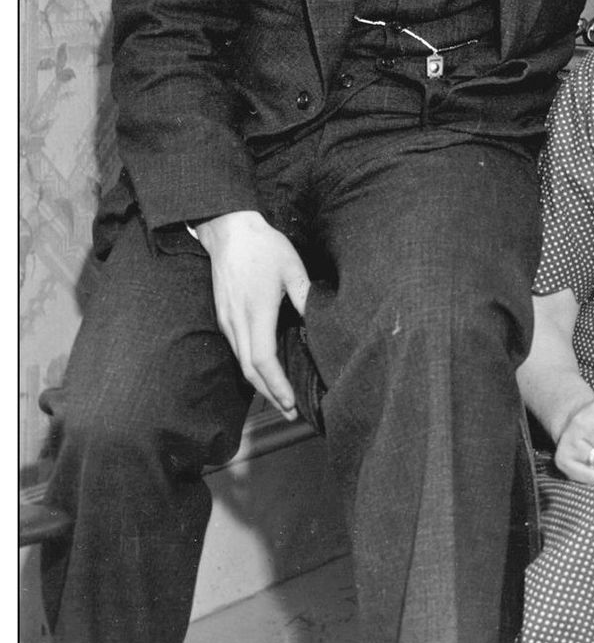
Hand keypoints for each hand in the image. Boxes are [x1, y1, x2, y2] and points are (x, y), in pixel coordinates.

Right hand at [194, 210, 311, 420]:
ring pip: (241, 361)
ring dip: (259, 382)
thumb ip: (306, 297)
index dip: (276, 385)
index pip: (264, 360)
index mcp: (256, 312)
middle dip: (269, 394)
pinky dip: (251, 366)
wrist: (228, 231)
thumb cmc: (264, 247)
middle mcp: (237, 321)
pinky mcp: (224, 315)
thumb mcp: (293, 268)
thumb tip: (320, 320)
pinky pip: (237, 348)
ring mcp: (227, 320)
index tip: (291, 402)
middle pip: (250, 370)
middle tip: (289, 411)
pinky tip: (264, 371)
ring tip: (280, 397)